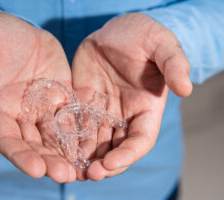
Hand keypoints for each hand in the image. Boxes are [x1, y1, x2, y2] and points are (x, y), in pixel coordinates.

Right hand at [0, 13, 75, 182]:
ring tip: (82, 169)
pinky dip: (81, 131)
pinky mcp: (62, 95)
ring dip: (67, 153)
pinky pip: (73, 116)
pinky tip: (92, 144)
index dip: (20, 156)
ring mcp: (44, 106)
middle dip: (49, 161)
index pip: (8, 140)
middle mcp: (22, 113)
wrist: (16, 29)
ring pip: (56, 136)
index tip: (36, 170)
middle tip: (66, 176)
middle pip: (35, 145)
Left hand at [72, 13, 191, 180]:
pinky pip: (75, 125)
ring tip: (70, 170)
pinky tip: (58, 149)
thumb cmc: (142, 36)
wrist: (115, 30)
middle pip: (115, 148)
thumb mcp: (161, 44)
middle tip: (89, 174)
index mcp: (146, 109)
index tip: (111, 163)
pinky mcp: (82, 103)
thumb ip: (173, 64)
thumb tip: (187, 89)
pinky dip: (68, 140)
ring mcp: (102, 111)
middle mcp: (124, 116)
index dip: (128, 155)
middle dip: (104, 164)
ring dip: (83, 158)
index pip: (140, 140)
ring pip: (93, 142)